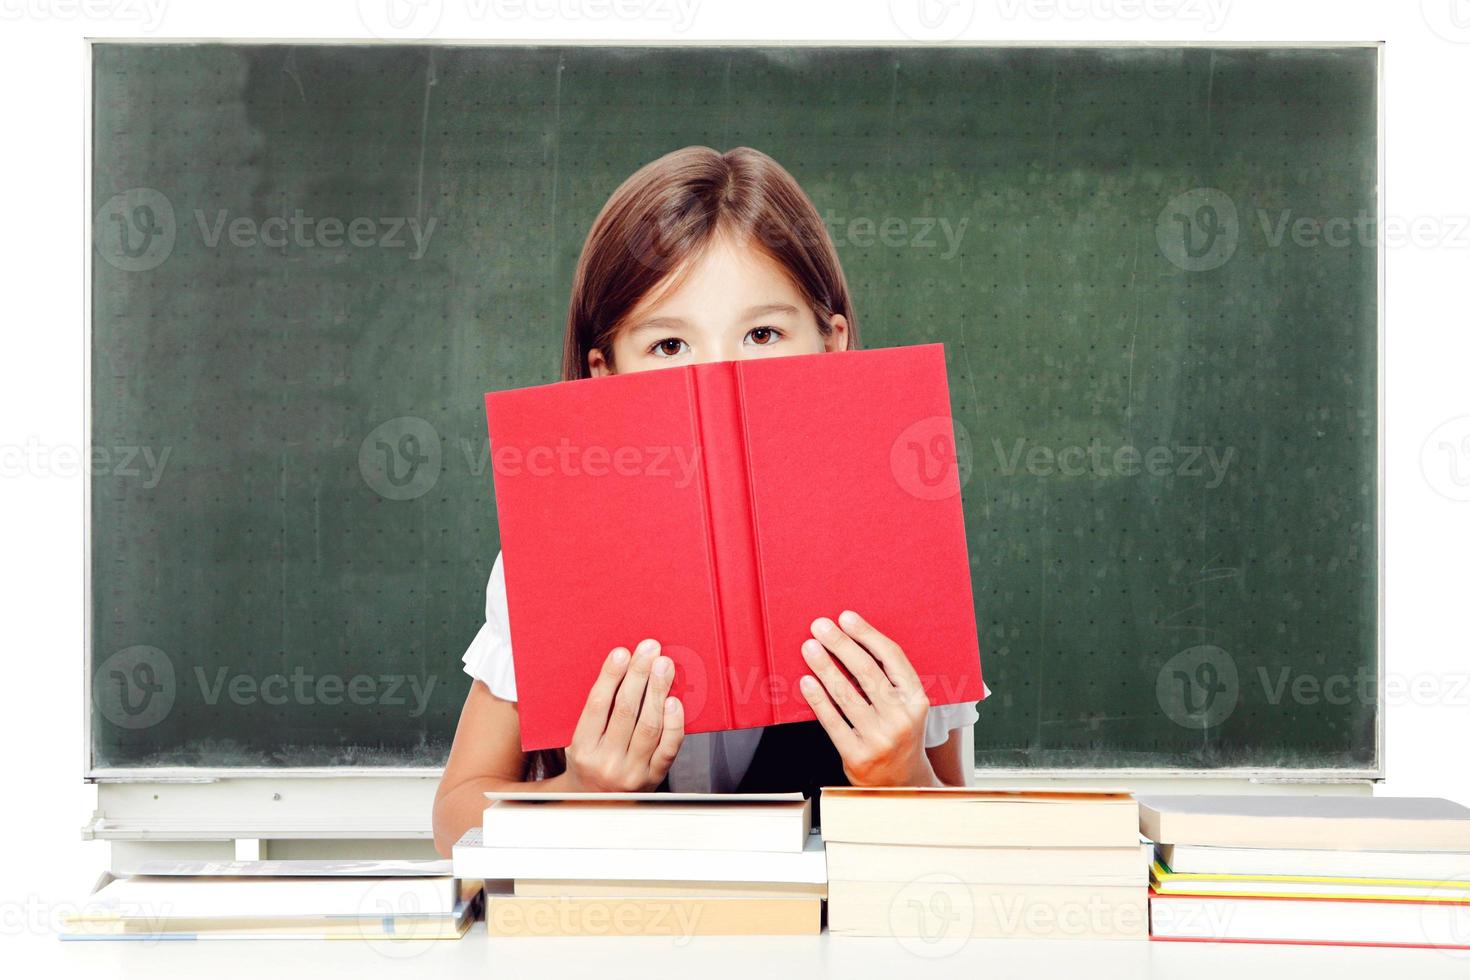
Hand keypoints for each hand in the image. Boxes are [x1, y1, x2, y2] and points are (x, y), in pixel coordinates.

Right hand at [562, 638, 684, 791]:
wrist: (597, 805)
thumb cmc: (589, 763)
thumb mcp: (579, 740)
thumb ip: (595, 712)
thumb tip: (621, 667)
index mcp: (582, 749)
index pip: (597, 706)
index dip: (610, 676)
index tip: (621, 653)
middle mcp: (606, 763)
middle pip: (625, 711)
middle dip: (639, 675)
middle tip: (649, 649)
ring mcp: (632, 772)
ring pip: (649, 726)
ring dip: (658, 690)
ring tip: (664, 665)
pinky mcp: (654, 778)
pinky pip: (668, 748)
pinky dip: (673, 722)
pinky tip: (674, 700)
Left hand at [798, 610, 936, 786]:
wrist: (901, 786)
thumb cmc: (898, 735)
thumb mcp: (906, 707)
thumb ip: (888, 679)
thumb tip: (850, 641)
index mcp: (917, 700)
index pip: (892, 658)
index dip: (867, 635)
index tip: (846, 618)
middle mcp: (902, 719)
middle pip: (867, 672)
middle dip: (840, 644)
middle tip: (820, 626)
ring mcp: (880, 739)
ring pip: (846, 694)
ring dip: (824, 666)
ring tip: (809, 647)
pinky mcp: (857, 756)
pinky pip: (833, 721)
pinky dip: (818, 699)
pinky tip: (807, 682)